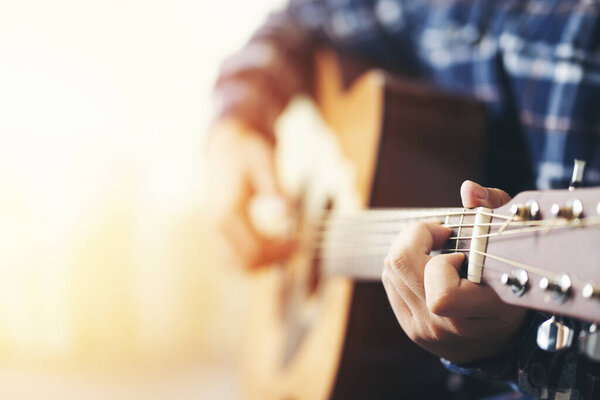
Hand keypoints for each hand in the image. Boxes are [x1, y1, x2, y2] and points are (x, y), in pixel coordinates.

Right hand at [205, 118, 294, 269]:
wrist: (228, 145)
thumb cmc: (248, 151)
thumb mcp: (265, 161)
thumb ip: (275, 187)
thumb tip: (287, 212)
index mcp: (227, 210)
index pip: (253, 248)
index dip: (279, 251)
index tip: (299, 242)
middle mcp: (215, 225)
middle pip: (244, 262)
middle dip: (273, 260)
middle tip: (295, 247)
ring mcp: (213, 231)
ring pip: (235, 266)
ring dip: (261, 264)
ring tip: (283, 248)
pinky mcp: (217, 232)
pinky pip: (231, 259)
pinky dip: (251, 260)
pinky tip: (270, 248)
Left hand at [381, 180, 526, 363]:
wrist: (502, 341)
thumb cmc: (513, 284)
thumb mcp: (515, 248)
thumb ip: (495, 211)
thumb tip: (468, 189)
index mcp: (482, 313)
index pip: (441, 295)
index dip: (442, 262)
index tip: (459, 250)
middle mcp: (447, 327)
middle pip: (400, 266)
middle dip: (416, 237)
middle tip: (441, 234)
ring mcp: (424, 330)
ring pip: (390, 271)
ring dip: (408, 247)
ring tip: (435, 246)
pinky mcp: (410, 328)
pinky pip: (390, 282)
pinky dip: (403, 264)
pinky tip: (426, 263)